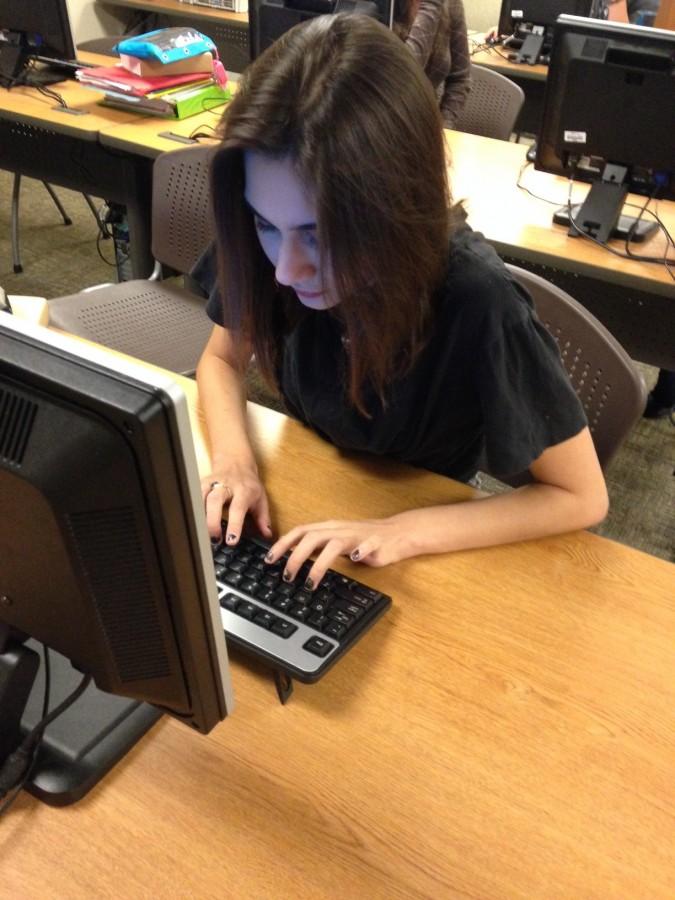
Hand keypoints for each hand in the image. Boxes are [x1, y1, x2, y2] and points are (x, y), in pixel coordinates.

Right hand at [200, 461, 271, 543]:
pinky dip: (193, 510)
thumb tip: (267, 536)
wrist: (235, 461)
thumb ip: (263, 519)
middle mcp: (227, 485)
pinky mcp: (202, 483)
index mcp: (244, 490)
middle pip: (215, 501)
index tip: (231, 541)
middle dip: (212, 521)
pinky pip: (194, 496)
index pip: (238, 508)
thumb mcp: (261, 499)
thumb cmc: (249, 484)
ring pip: (201, 497)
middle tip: (214, 540)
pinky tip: (195, 523)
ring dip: (200, 517)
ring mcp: (212, 483)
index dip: (234, 525)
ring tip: (202, 535)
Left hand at [264, 516, 411, 589]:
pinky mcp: (374, 542)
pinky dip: (360, 552)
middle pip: (311, 537)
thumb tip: (293, 560)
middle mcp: (339, 529)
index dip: (282, 544)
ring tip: (310, 582)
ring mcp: (356, 535)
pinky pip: (366, 545)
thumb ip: (316, 548)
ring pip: (333, 543)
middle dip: (295, 556)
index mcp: (328, 528)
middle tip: (286, 576)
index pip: (299, 531)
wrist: (397, 533)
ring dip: (319, 563)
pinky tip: (355, 560)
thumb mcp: (335, 543)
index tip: (268, 560)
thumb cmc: (364, 540)